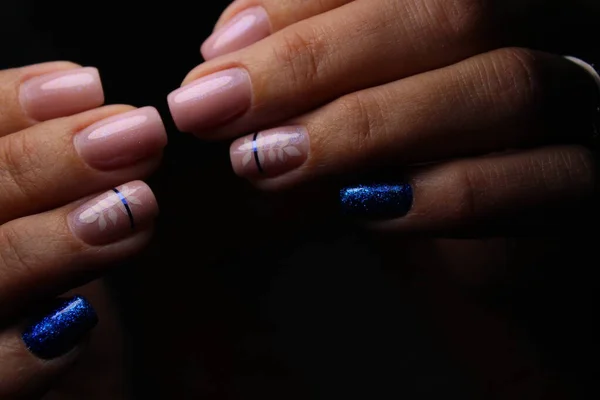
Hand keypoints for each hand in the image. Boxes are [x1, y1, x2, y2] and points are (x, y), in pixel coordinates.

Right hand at [0, 62, 164, 397]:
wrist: (46, 392)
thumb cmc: (29, 296)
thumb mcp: (31, 215)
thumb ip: (34, 167)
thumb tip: (82, 92)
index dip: (7, 106)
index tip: (87, 85)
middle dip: (44, 161)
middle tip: (137, 133)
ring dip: (55, 242)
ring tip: (135, 207)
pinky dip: (32, 353)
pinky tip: (82, 320)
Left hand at [168, 0, 597, 235]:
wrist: (490, 234)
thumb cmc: (413, 151)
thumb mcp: (351, 96)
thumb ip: (307, 67)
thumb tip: (223, 61)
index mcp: (485, 0)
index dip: (297, 4)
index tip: (215, 58)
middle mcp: (553, 23)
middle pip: (455, 11)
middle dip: (315, 61)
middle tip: (214, 108)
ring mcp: (584, 101)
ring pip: (504, 87)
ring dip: (366, 125)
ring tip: (263, 162)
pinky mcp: (589, 184)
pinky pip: (543, 182)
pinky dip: (443, 196)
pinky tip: (361, 209)